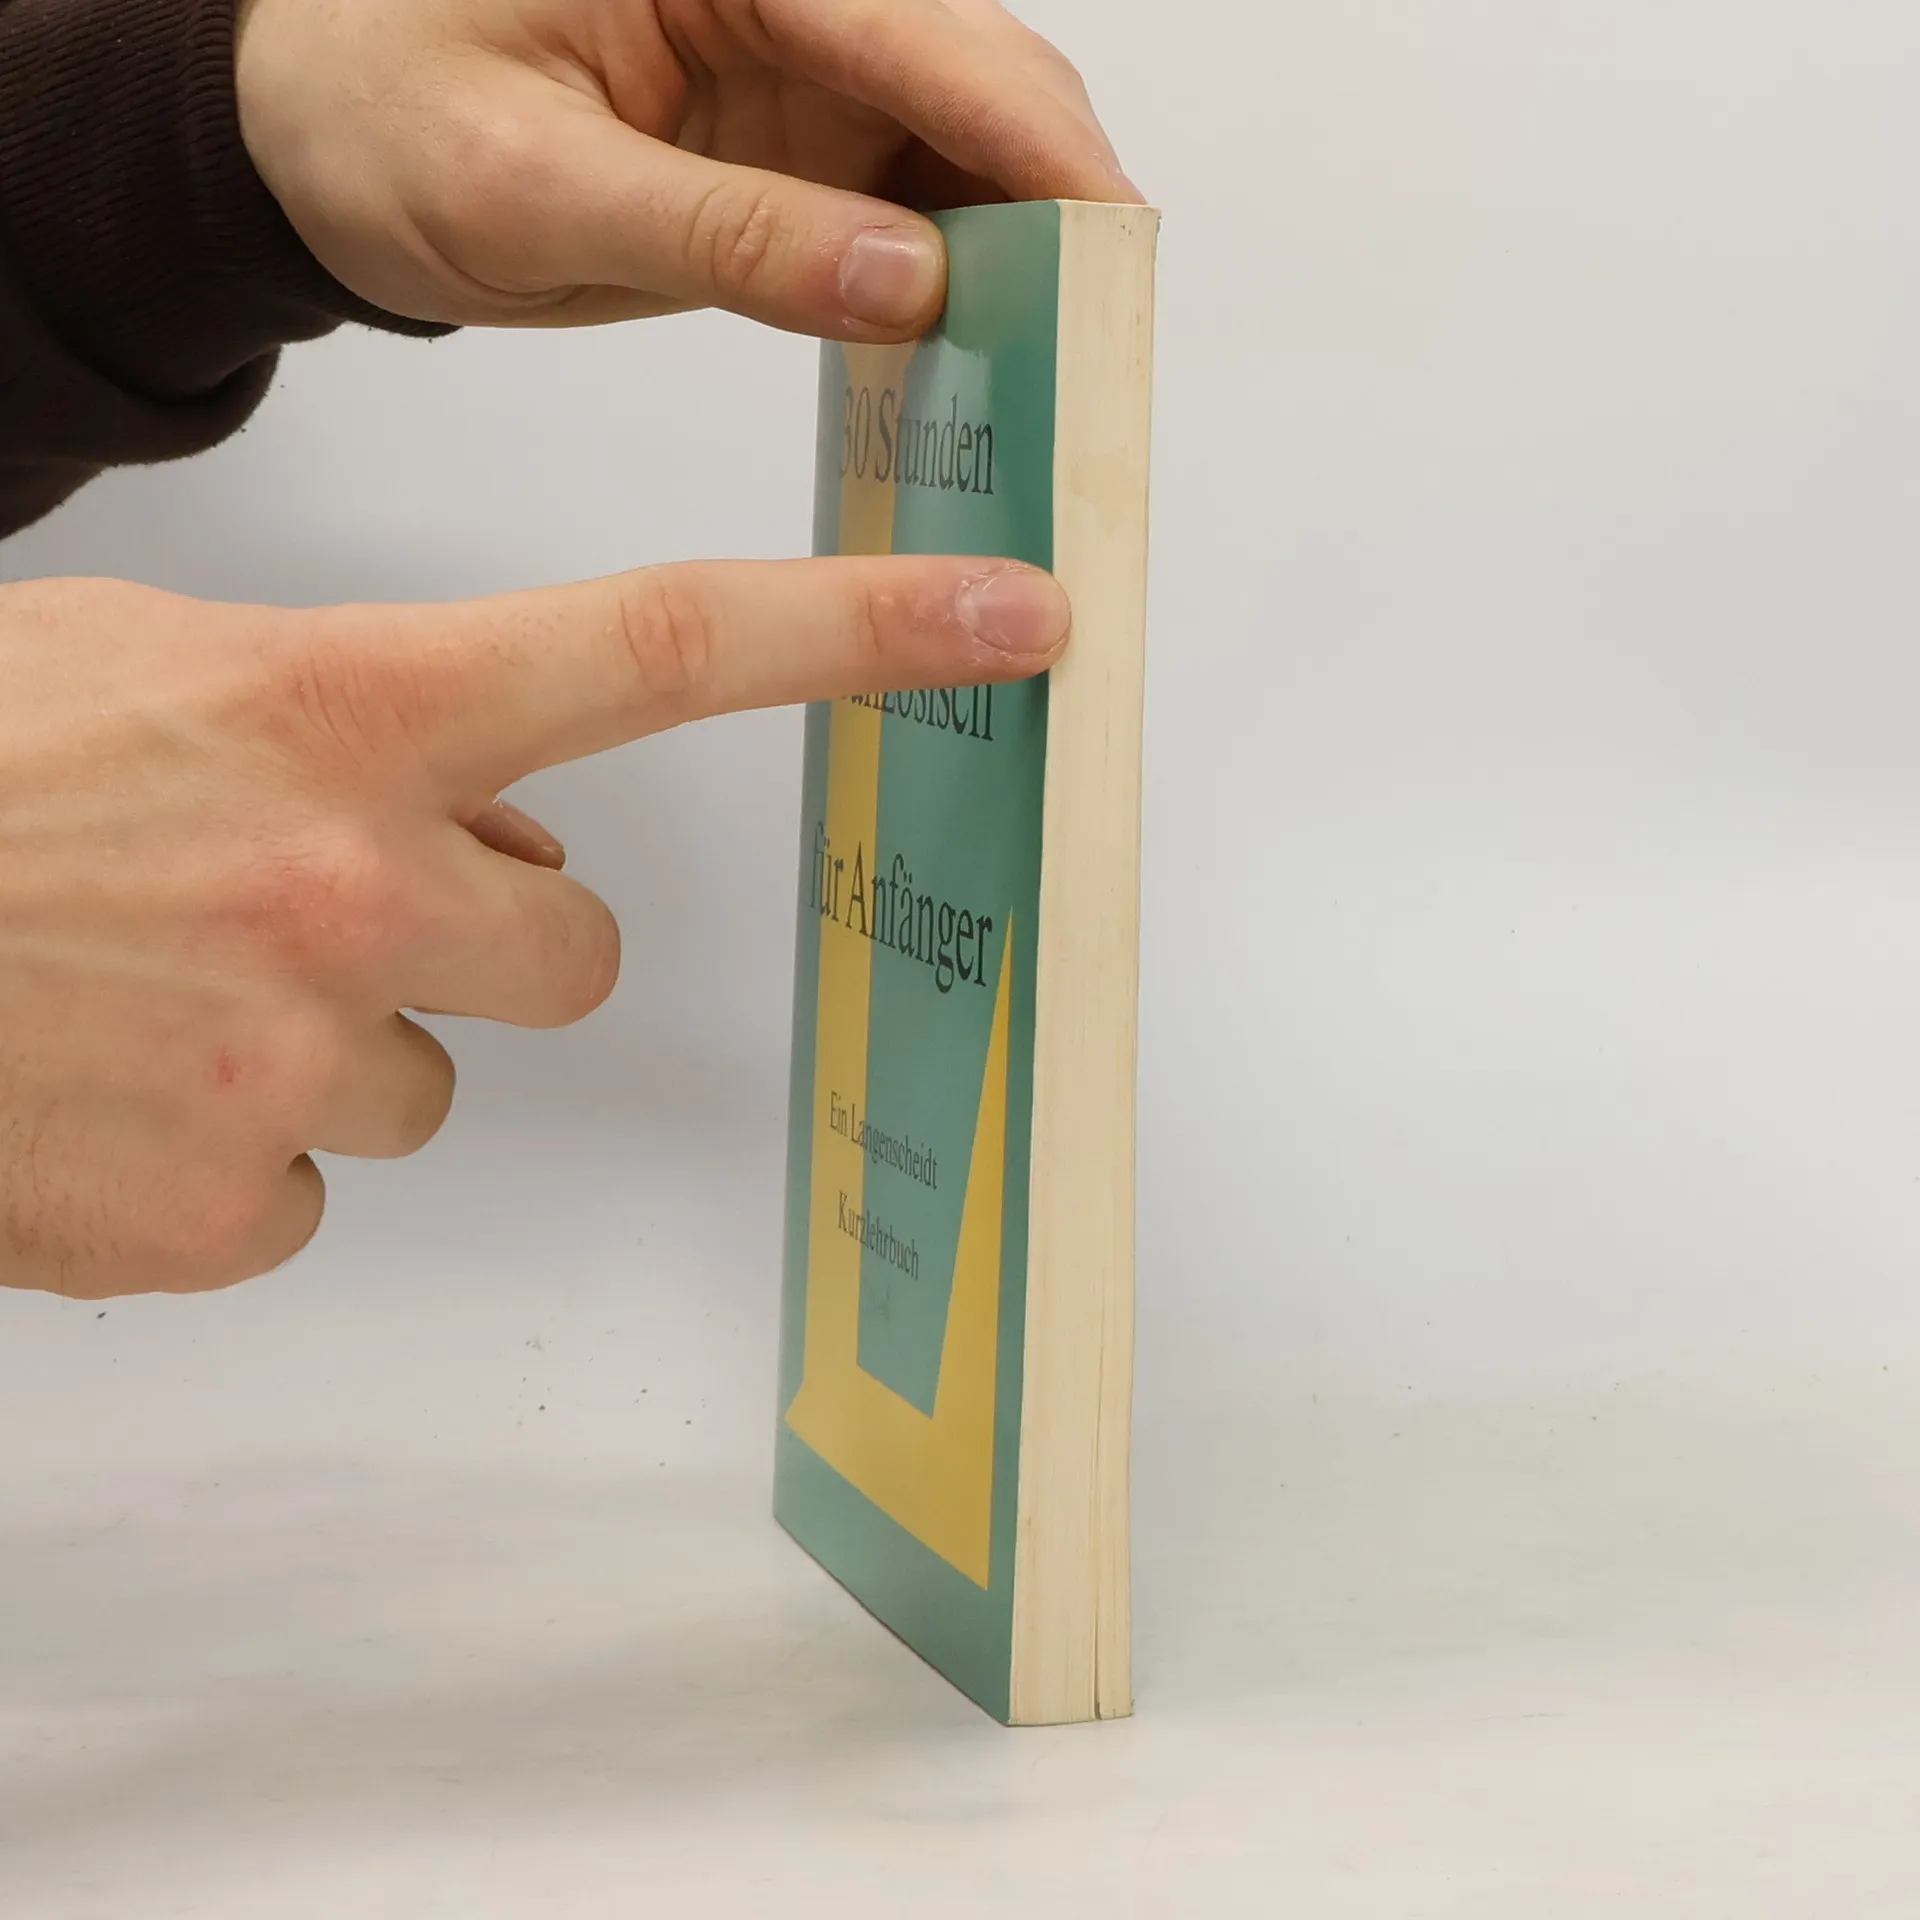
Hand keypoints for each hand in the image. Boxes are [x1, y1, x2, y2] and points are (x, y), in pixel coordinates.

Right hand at [0, 557, 1065, 1296]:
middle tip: (329, 907)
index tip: (1017, 616)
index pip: (667, 644)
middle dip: (489, 930)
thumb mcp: (169, 679)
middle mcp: (355, 884)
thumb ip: (367, 738)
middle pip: (572, 941)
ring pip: (427, 1072)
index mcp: (347, 708)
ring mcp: (298, 1062)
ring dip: (331, 1038)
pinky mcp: (229, 1212)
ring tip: (162, 993)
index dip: (863, 630)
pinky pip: (310, 1188)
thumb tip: (517, 841)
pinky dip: (235, 1153)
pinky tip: (114, 1091)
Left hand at [234, 0, 1138, 336]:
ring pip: (970, 145)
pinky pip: (918, 202)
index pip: (926, 28)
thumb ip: (724, 234)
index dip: (1039, 144)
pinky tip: (980, 354)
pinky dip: (962, 280)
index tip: (1116, 255)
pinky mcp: (801, 140)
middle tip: (1103, 348)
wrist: (320, 129)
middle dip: (1056, 204)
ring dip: (1021, 252)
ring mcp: (806, 65)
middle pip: (982, 76)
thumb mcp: (527, 187)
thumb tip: (911, 284)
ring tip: (1058, 372)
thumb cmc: (380, 113)